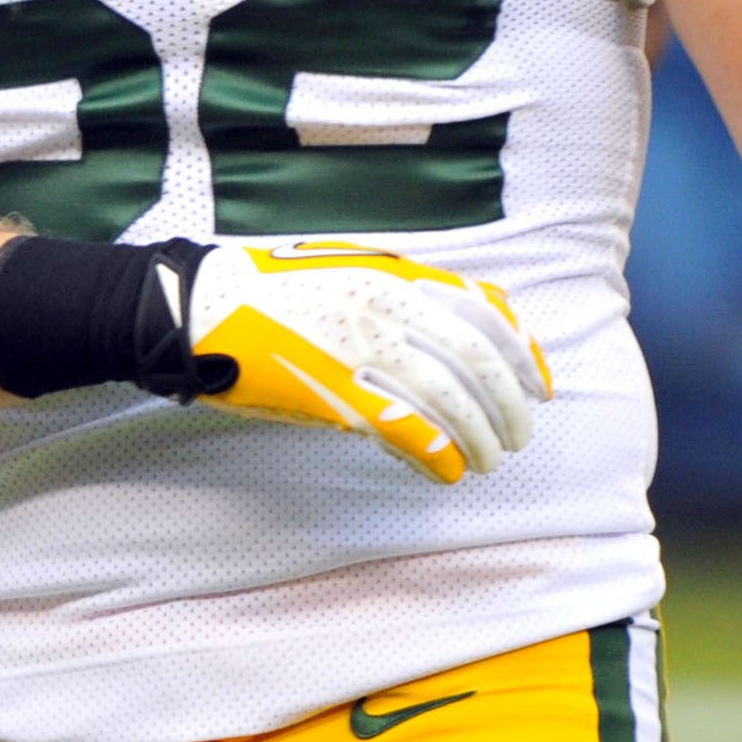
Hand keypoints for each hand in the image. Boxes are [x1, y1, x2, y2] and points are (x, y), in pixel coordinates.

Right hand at [166, 239, 551, 482]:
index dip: (524, 354)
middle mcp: (384, 308)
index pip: (485, 313)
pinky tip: (446, 472)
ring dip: (478, 438)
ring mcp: (359, 350)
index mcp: (392, 276)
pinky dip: (436, 454)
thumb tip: (455, 328)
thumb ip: (401, 293)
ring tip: (486, 461)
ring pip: (447, 400)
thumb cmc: (270, 291)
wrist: (201, 306)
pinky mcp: (331, 392)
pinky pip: (403, 428)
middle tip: (518, 435)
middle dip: (509, 405)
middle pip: (476, 362)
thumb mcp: (346, 269)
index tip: (541, 385)